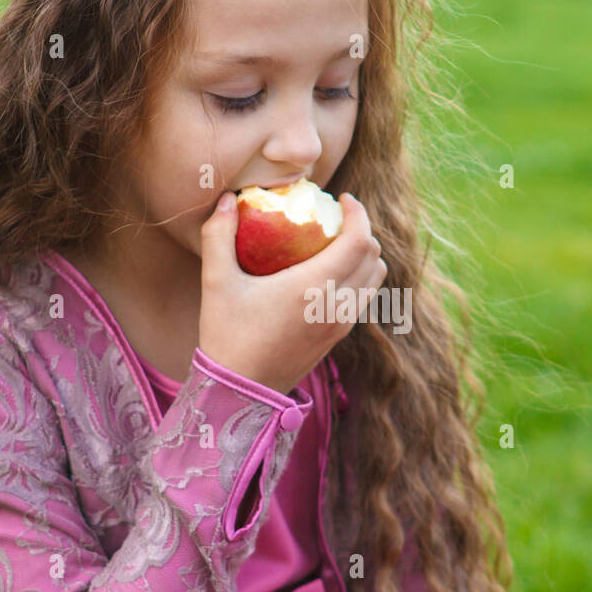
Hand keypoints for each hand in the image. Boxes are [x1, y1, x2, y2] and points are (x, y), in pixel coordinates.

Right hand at [198, 190, 387, 394]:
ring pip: (374, 280)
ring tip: (337, 243)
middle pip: (374, 257)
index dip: (359, 214)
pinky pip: (362, 299)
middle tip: (337, 218)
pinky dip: (358, 278)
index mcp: (314, 288)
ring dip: (364, 256)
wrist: (241, 392)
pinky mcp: (338, 338)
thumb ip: (219, 236)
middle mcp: (337, 306)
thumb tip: (228, 198)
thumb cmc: (227, 335)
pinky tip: (328, 274)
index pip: (359, 241)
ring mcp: (341, 325)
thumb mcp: (217, 282)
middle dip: (363, 231)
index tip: (343, 199)